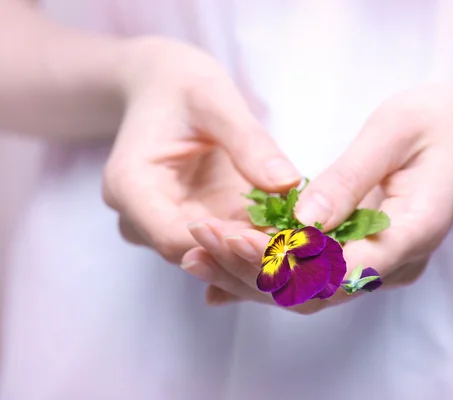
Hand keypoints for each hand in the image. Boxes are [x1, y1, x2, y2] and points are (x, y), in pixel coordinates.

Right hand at [102, 37, 300, 262]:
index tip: (277, 239)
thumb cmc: (183, 86)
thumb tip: (287, 183)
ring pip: (213, 255)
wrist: (164, 88)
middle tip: (303, 249)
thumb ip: (248, 141)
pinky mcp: (193, 221)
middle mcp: (141, 216)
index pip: (174, 237)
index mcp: (131, 186)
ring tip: (305, 245)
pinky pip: (225, 242)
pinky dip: (258, 240)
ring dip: (257, 252)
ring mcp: (167, 223)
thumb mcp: (214, 100)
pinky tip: (295, 236)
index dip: (226, 245)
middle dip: (249, 254)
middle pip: (195, 254)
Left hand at [180, 83, 452, 312]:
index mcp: (413, 232)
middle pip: (317, 291)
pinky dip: (270, 272)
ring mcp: (383, 264)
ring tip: (198, 253)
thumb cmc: (440, 122)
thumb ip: (349, 180)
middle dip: (253, 272)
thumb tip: (300, 223)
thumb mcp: (395, 131)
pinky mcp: (367, 255)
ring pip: (310, 291)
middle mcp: (397, 262)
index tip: (230, 239)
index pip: (340, 268)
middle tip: (199, 243)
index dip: (283, 262)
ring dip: (254, 276)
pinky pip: (314, 275)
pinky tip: (226, 267)